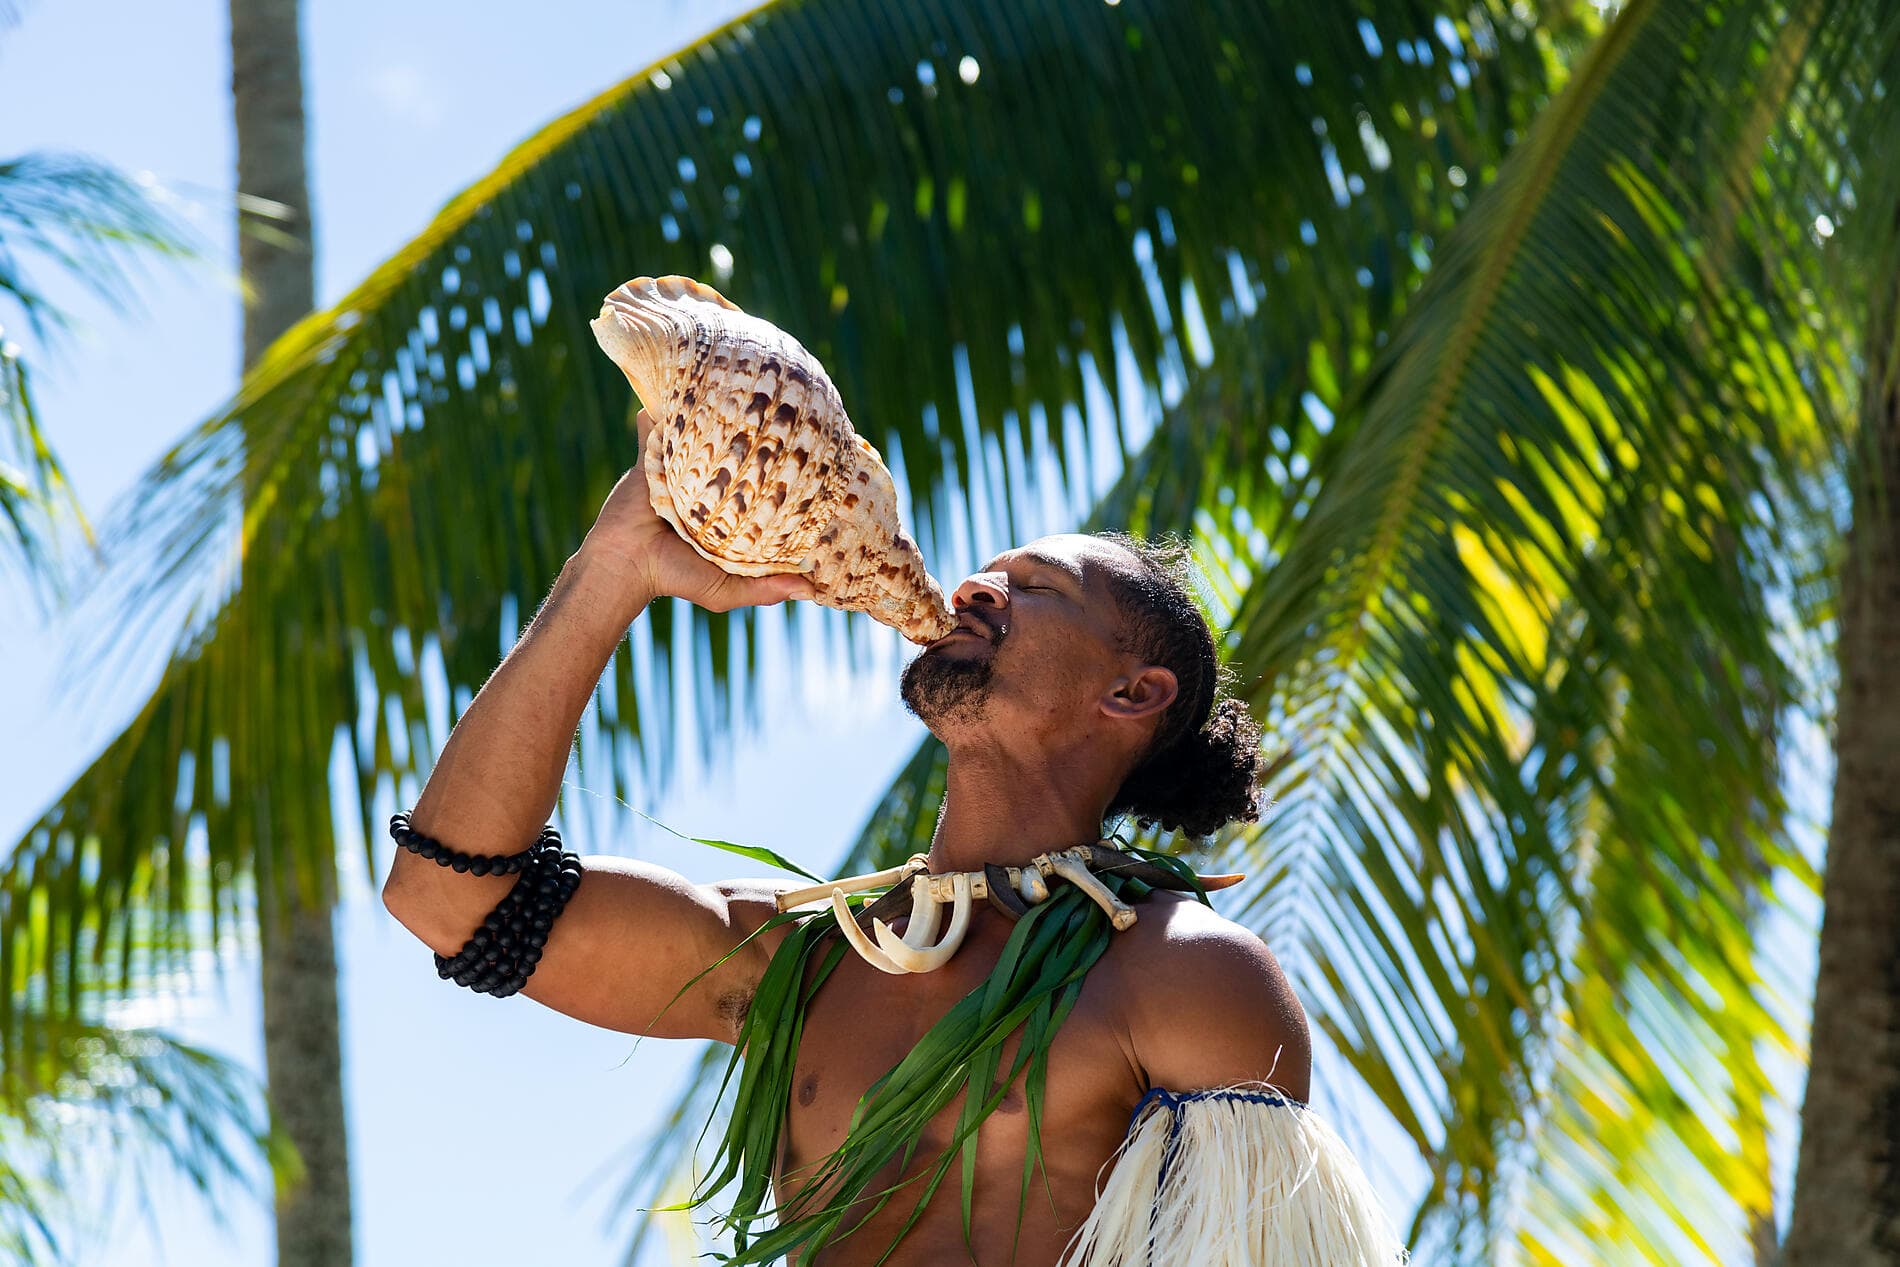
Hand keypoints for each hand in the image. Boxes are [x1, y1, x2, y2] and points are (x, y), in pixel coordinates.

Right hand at [579, 408, 818, 612]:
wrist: (625, 564)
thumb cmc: (676, 577)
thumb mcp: (726, 589)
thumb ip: (765, 589)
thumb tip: (812, 590)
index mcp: (726, 511)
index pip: (758, 485)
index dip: (781, 472)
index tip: (811, 456)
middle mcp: (705, 485)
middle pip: (733, 454)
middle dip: (752, 434)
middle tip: (780, 411)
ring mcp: (678, 468)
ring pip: (699, 434)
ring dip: (712, 414)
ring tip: (739, 389)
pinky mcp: (652, 456)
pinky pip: (659, 425)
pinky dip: (665, 405)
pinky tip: (685, 383)